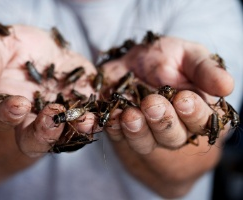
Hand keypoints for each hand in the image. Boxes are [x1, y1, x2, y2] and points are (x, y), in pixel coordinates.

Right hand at [0, 24, 96, 182]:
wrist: (46, 51)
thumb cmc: (18, 48)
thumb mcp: (1, 44)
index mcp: (7, 104)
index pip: (1, 116)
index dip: (7, 114)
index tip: (18, 104)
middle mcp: (33, 117)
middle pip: (34, 138)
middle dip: (43, 132)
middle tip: (53, 119)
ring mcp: (60, 115)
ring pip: (66, 133)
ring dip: (76, 129)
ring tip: (87, 121)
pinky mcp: (83, 107)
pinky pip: (92, 118)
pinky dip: (100, 118)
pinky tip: (108, 114)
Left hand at [101, 36, 233, 196]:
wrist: (133, 62)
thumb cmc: (167, 58)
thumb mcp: (188, 56)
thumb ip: (205, 70)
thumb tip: (227, 86)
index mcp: (196, 112)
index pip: (202, 121)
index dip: (194, 113)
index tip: (184, 98)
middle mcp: (173, 128)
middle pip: (173, 136)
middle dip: (163, 122)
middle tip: (153, 104)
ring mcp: (146, 132)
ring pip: (145, 142)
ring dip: (137, 131)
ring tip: (130, 115)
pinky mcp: (121, 130)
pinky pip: (118, 136)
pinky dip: (114, 128)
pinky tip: (112, 117)